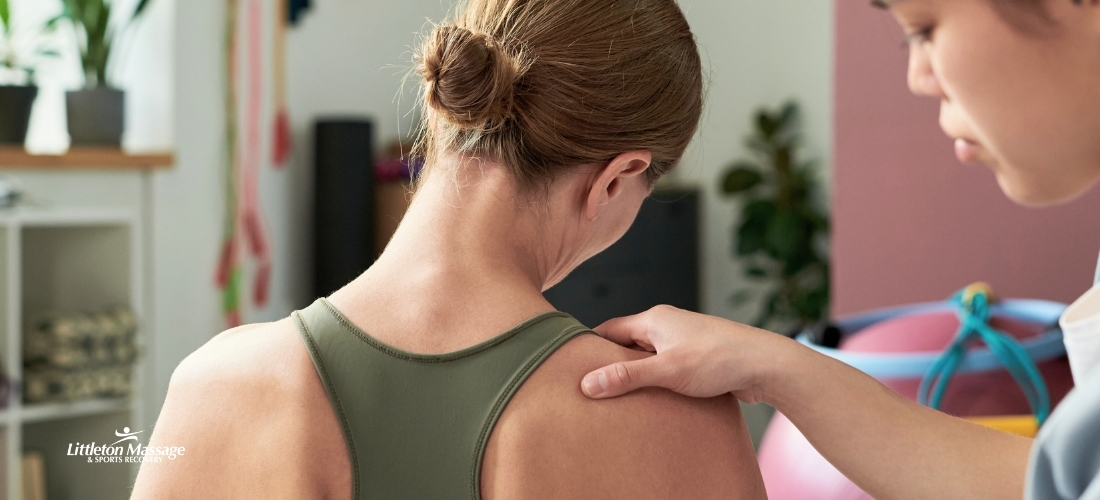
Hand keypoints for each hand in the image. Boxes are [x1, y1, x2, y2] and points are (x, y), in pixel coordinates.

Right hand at [580, 305, 790, 402]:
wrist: (765, 365)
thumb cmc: (719, 360)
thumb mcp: (666, 370)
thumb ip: (626, 376)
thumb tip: (587, 383)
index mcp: (654, 318)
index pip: (609, 329)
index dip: (591, 348)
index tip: (575, 367)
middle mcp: (667, 324)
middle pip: (627, 343)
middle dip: (613, 363)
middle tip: (596, 387)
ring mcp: (683, 340)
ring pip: (648, 356)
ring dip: (638, 374)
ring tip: (624, 396)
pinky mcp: (697, 356)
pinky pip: (667, 366)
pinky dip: (658, 380)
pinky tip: (656, 398)